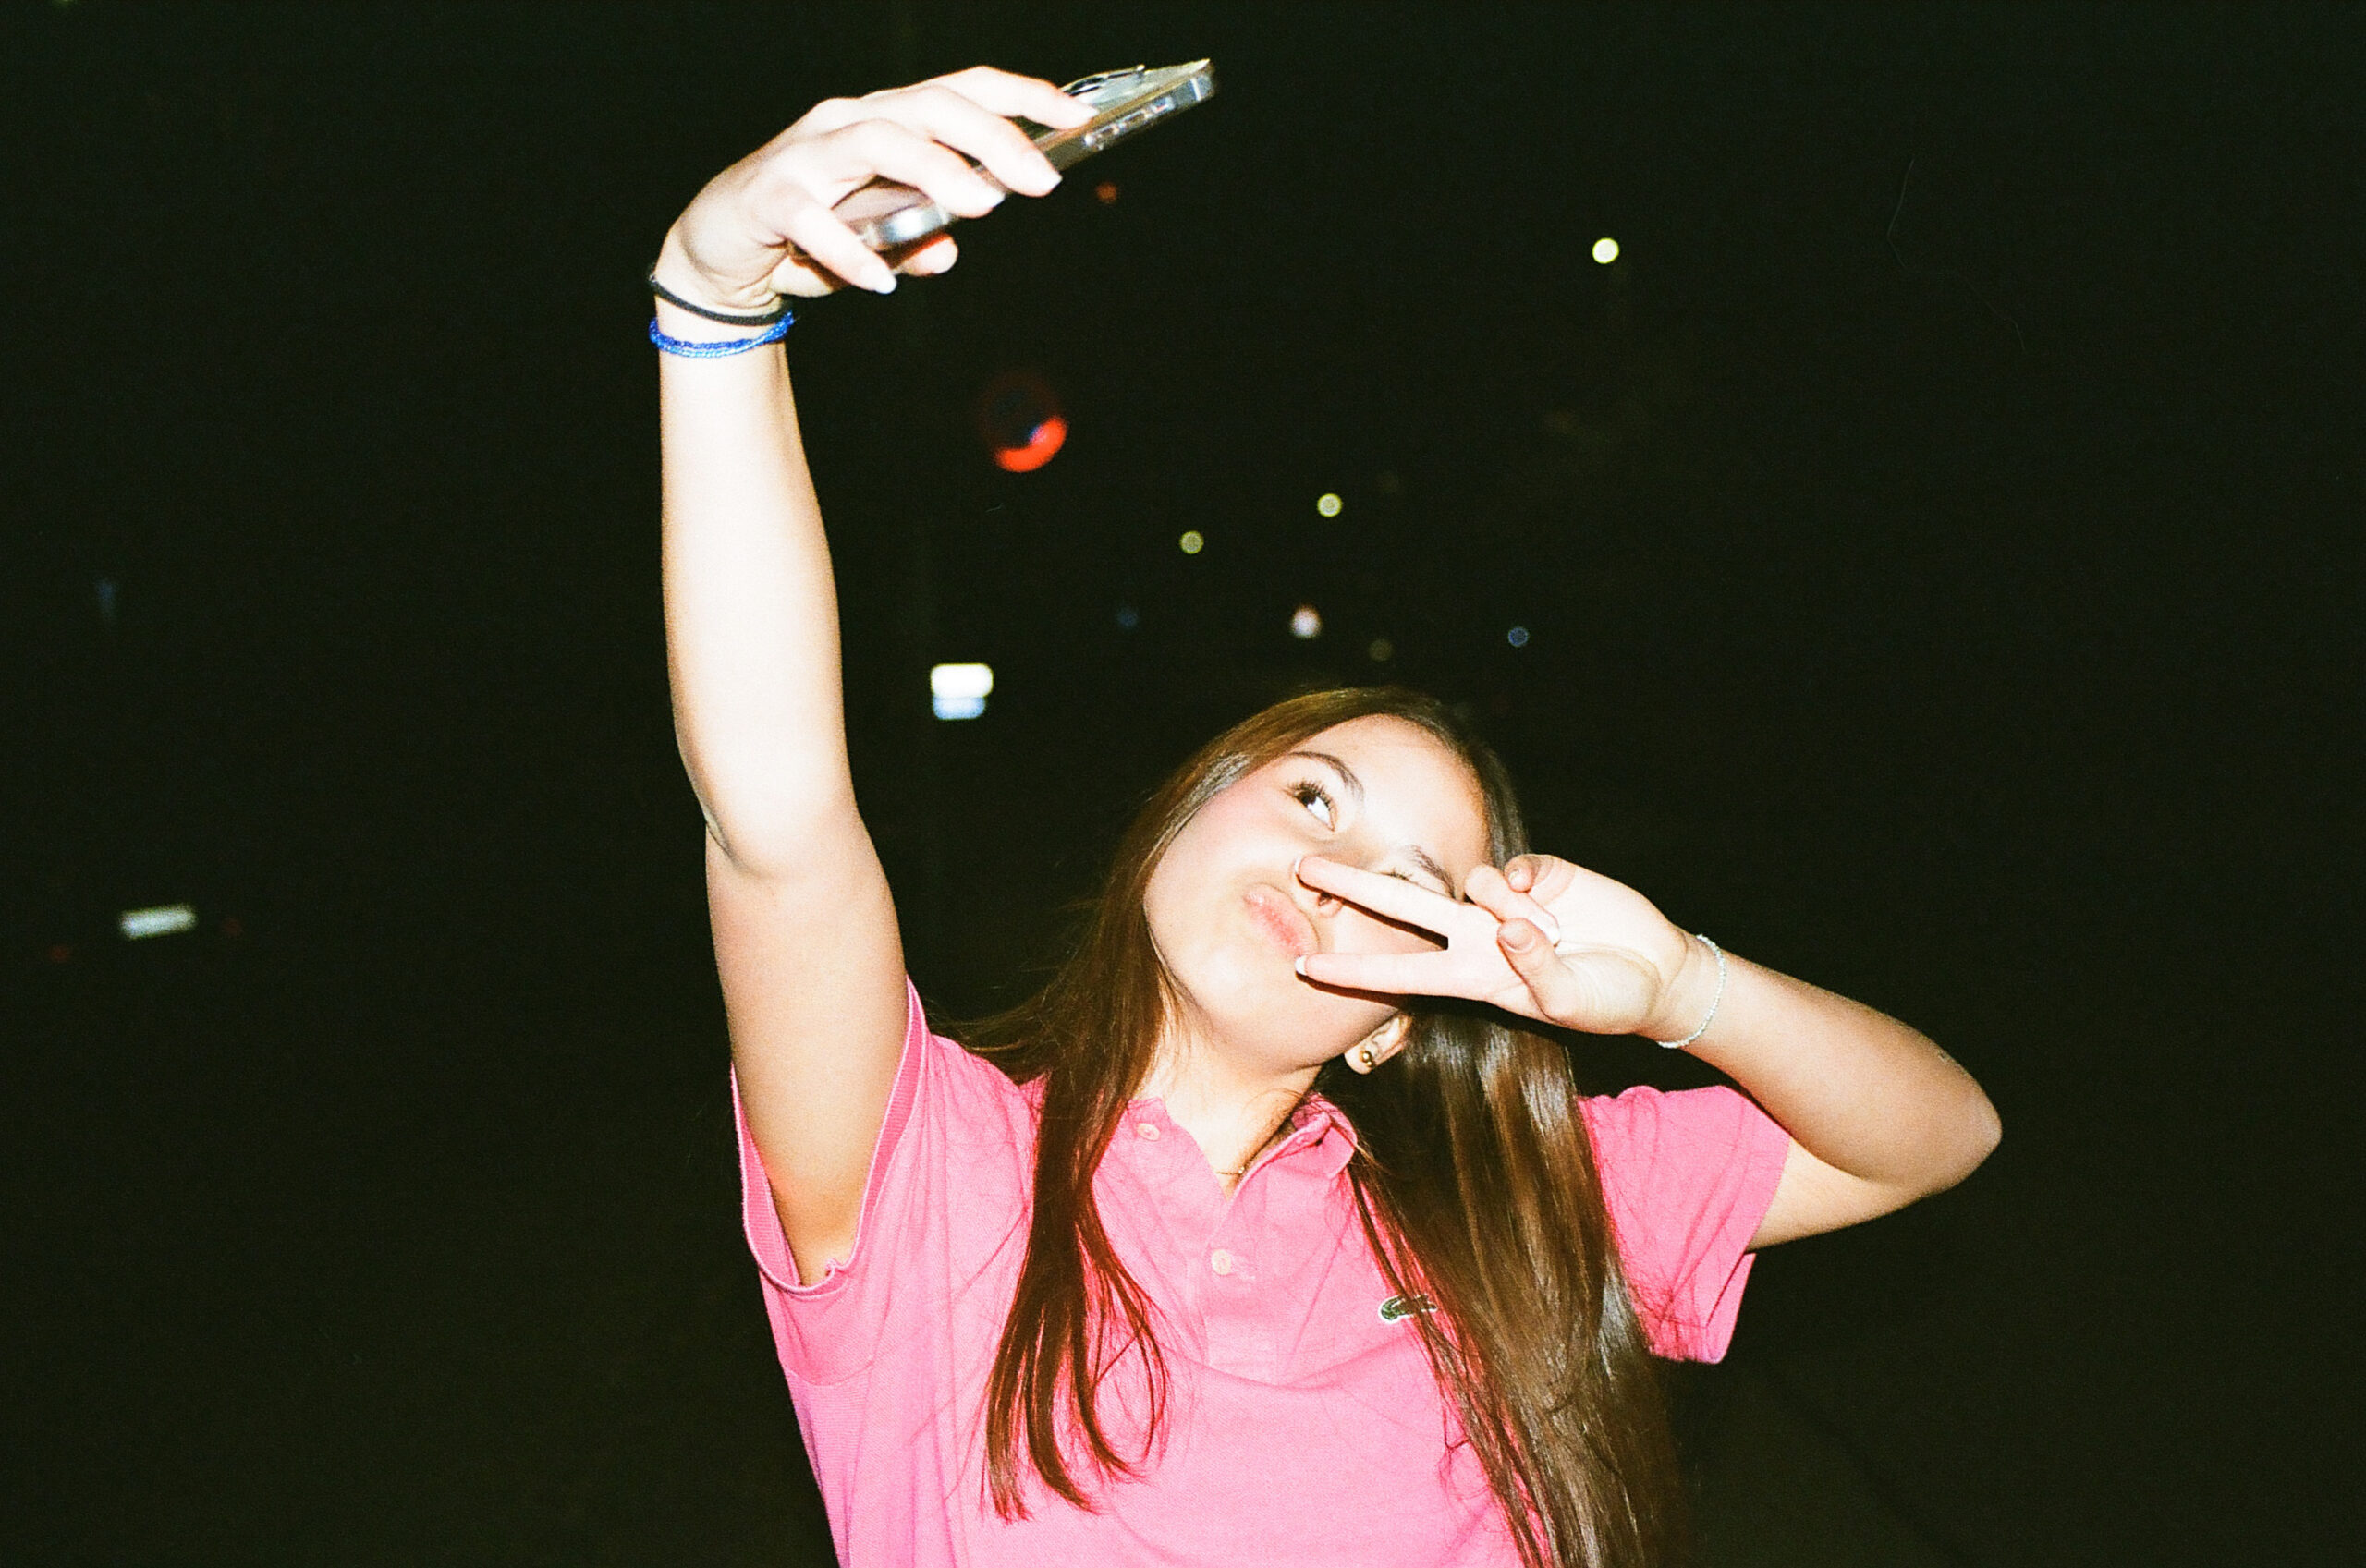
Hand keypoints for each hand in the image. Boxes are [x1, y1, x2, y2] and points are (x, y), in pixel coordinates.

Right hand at [655, 67, 1091, 306]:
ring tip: (979, 205)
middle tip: (1041, 179)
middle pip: (928, 106)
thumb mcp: (876, 242)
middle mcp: (847, 122)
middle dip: (991, 137)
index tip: (1078, 117)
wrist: (717, 253)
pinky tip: (881, 281)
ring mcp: (805, 154)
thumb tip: (948, 252)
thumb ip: (915, 239)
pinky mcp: (768, 197)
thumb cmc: (808, 233)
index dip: (1022, 97)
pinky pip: (811, 217)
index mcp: (885, 120)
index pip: (961, 91)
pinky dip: (849, 250)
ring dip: (933, 169)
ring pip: (875, 139)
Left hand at [1293, 854, 1705, 1038]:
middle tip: (1303, 866)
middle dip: (1354, 884)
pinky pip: (1517, 867)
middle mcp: (1477, 936)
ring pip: (1477, 884)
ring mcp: (1504, 901)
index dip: (1353, 973)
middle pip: (1403, 905)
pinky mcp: (1538, 873)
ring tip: (1559, 935)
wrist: (1655, 971)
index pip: (1400, 975)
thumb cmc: (1607, 1000)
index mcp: (1473, 978)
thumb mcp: (1570, 1003)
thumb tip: (1507, 923)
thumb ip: (1536, 968)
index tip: (1304, 970)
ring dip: (1513, 908)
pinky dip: (1532, 884)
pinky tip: (1558, 905)